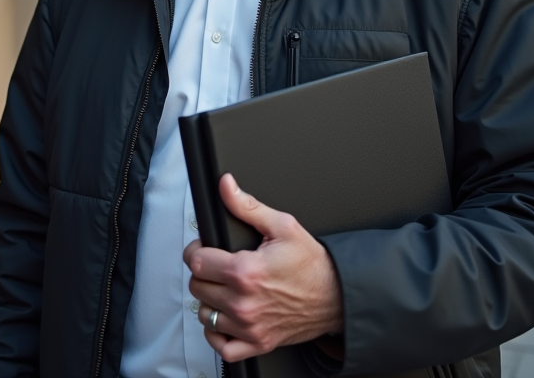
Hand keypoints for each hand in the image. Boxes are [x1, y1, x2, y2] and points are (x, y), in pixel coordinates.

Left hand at [183, 174, 343, 361]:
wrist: (337, 296)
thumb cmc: (313, 264)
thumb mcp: (283, 226)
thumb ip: (247, 206)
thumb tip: (226, 186)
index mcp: (245, 272)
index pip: (196, 262)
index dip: (196, 251)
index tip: (205, 249)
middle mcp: (244, 302)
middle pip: (197, 287)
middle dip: (204, 274)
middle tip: (219, 267)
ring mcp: (249, 326)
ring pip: (205, 314)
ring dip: (210, 301)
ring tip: (225, 290)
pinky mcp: (258, 343)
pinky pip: (222, 347)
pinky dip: (217, 334)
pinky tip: (225, 318)